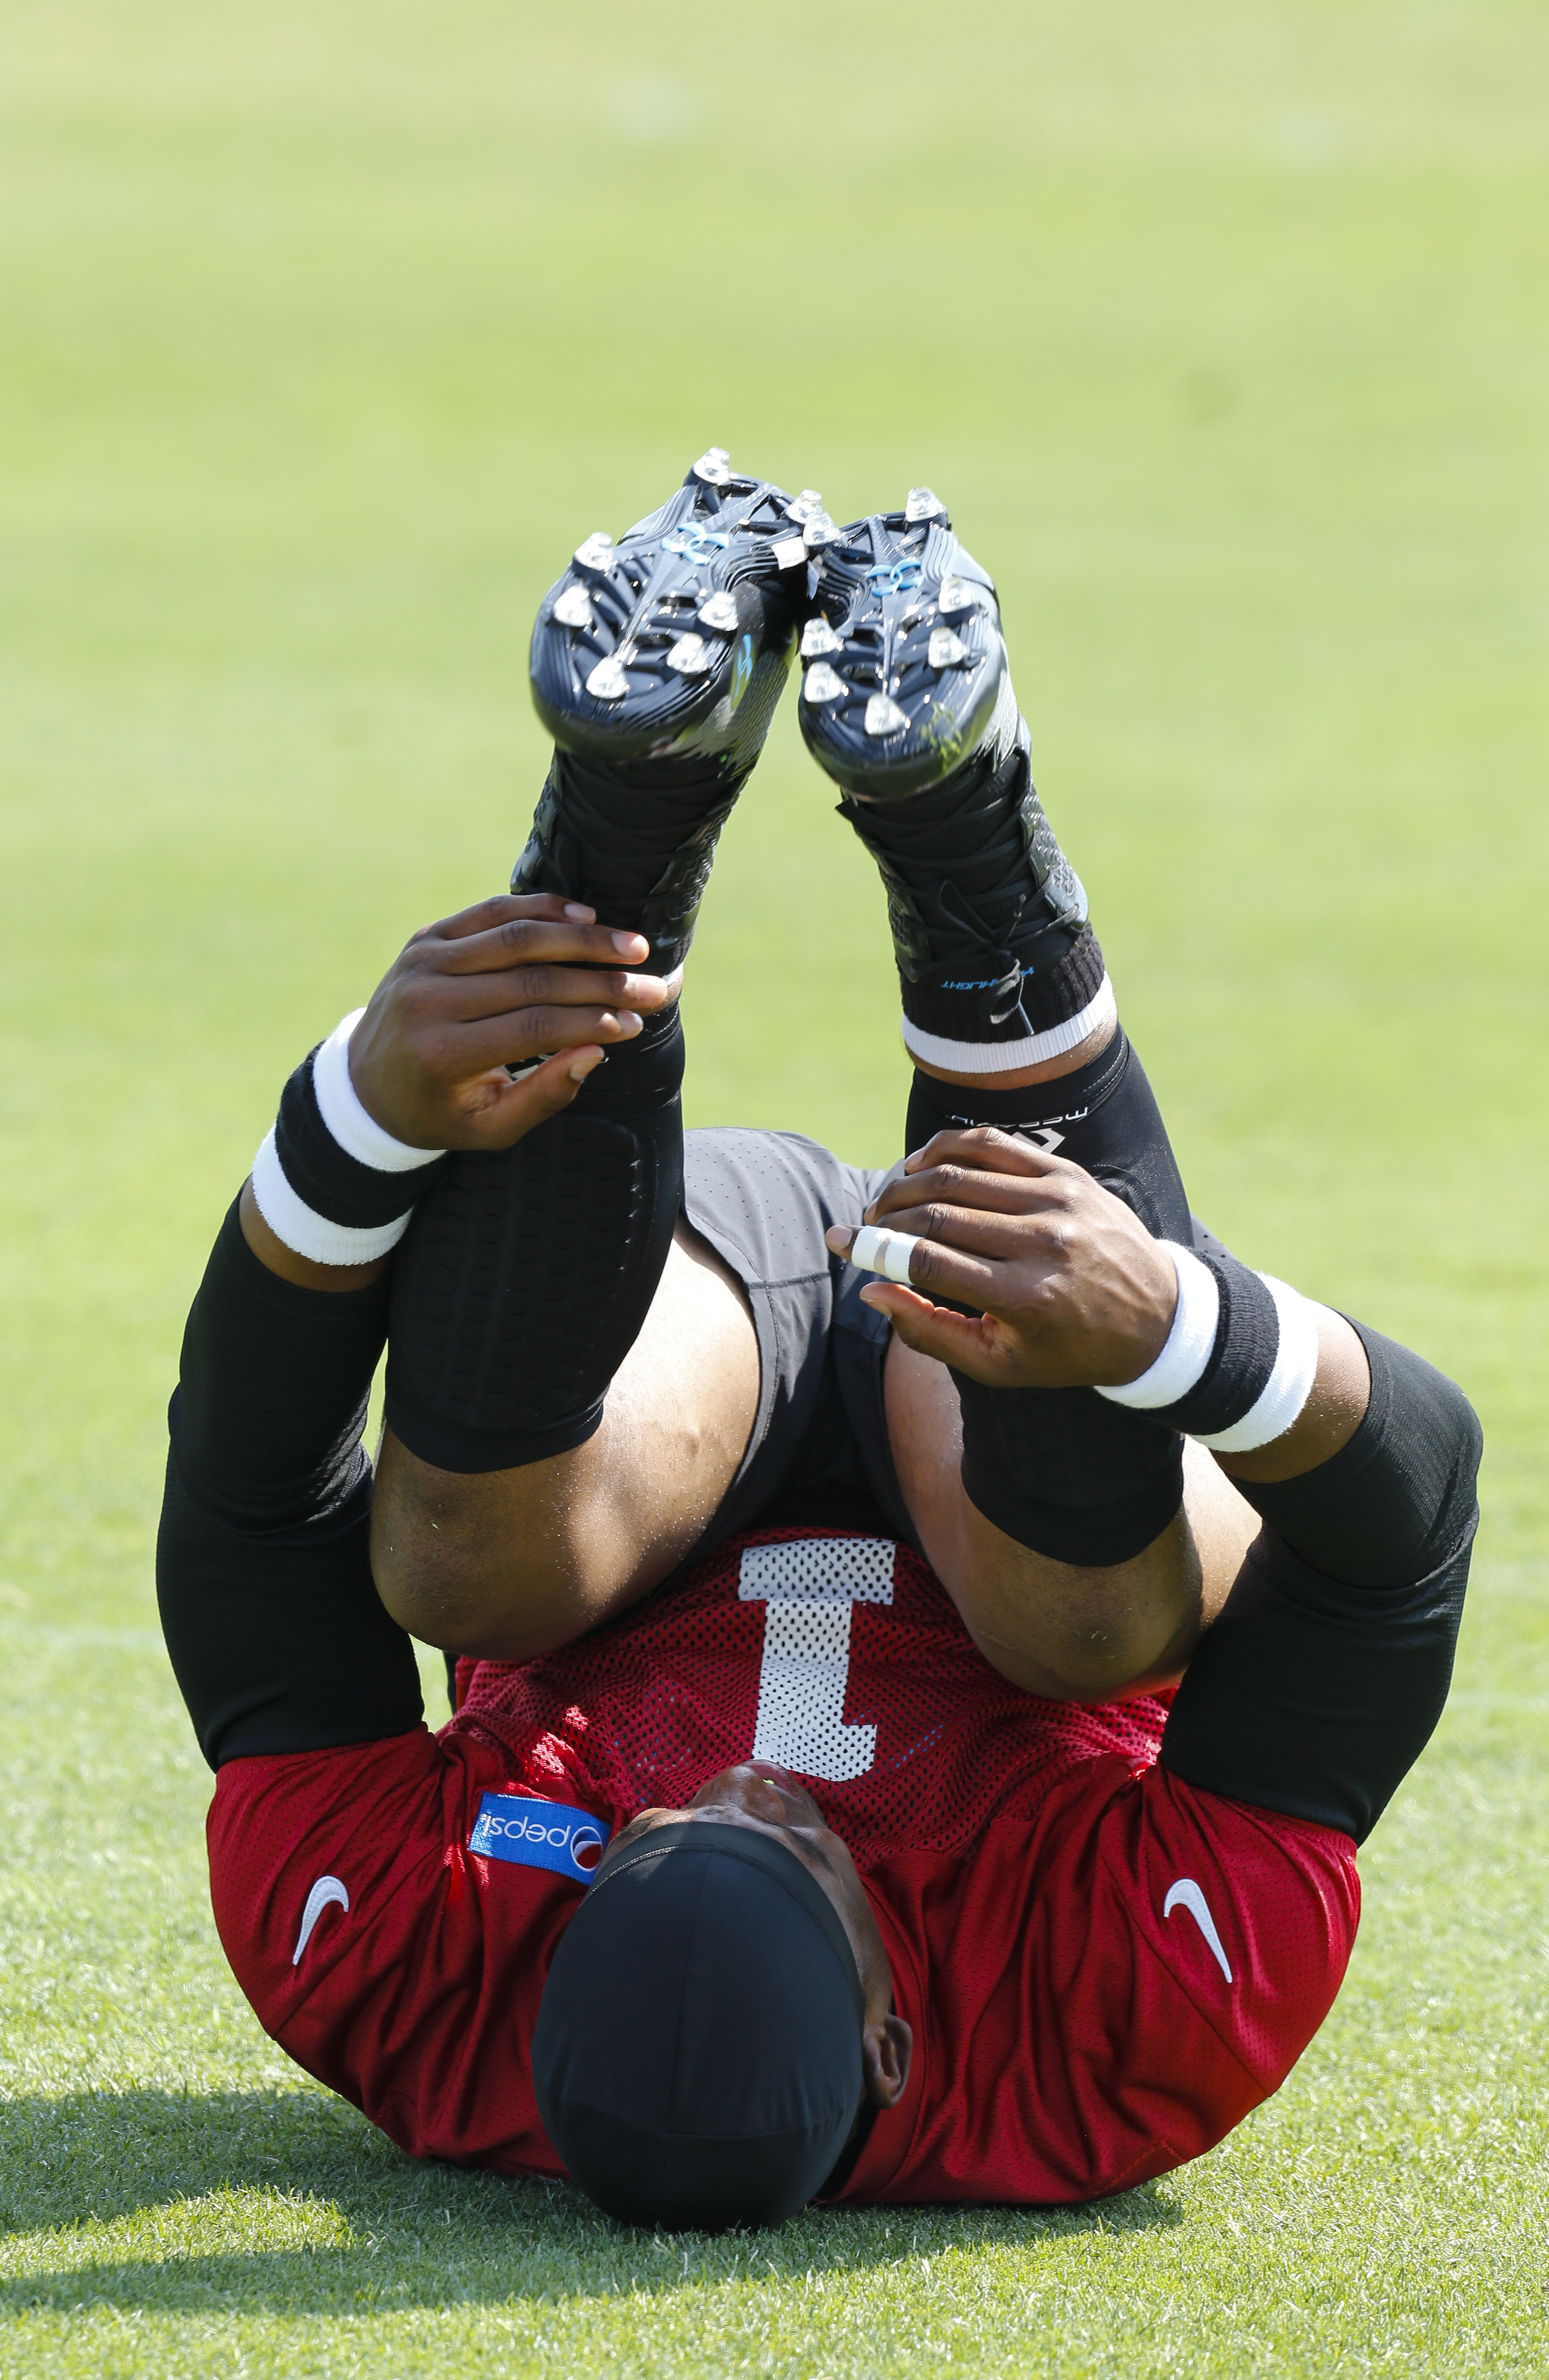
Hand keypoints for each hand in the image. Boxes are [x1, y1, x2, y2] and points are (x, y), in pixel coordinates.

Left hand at [346, 893, 674, 1151]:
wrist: (367, 1081)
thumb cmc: (440, 1111)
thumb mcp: (489, 1127)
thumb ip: (543, 1096)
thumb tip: (597, 1051)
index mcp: (443, 1053)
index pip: (535, 1027)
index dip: (593, 1021)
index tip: (636, 1021)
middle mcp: (429, 1000)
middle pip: (533, 978)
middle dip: (602, 981)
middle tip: (652, 985)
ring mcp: (424, 961)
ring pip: (517, 937)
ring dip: (582, 938)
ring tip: (633, 945)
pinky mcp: (427, 937)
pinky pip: (493, 913)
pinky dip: (542, 908)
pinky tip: (586, 916)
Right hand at [825, 1127, 1177, 1389]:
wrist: (1156, 1317)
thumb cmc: (1069, 1349)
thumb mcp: (1000, 1363)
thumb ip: (930, 1332)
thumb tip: (871, 1290)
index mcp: (1024, 1297)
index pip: (928, 1261)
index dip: (873, 1249)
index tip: (842, 1242)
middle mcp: (1042, 1242)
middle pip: (937, 1213)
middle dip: (886, 1216)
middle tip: (865, 1225)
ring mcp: (1059, 1201)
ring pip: (959, 1173)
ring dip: (909, 1182)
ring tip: (888, 1199)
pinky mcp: (1069, 1175)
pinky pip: (995, 1145)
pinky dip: (950, 1148)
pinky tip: (924, 1162)